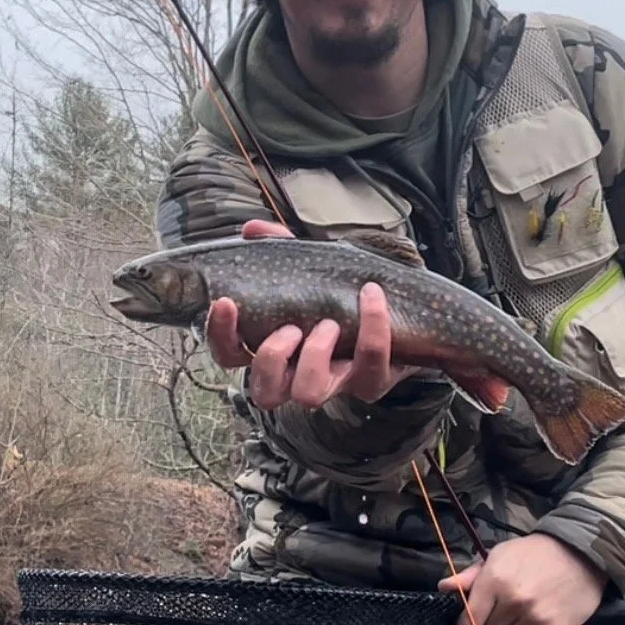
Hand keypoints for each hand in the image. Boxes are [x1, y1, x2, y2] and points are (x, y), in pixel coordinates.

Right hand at [203, 219, 418, 409]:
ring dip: (315, 356)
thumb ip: (279, 248)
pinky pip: (370, 370)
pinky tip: (371, 294)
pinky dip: (371, 328)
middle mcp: (298, 374)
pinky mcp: (372, 381)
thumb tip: (252, 228)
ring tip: (329, 323)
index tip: (226, 301)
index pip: (229, 355)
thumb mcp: (308, 267)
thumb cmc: (340, 292)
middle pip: (264, 392)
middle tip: (291, 327)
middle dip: (271, 358)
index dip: (221, 334)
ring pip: (309, 395)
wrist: (403, 308)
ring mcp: (335, 382)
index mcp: (274, 346)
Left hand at [439, 534, 606, 624]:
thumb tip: (443, 588)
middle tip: (502, 612)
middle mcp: (513, 601)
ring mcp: (535, 618)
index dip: (467, 622)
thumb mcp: (499, 555)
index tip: (474, 618)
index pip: (469, 620)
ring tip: (519, 618)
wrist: (581, 553)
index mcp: (495, 580)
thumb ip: (470, 576)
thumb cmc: (534, 553)